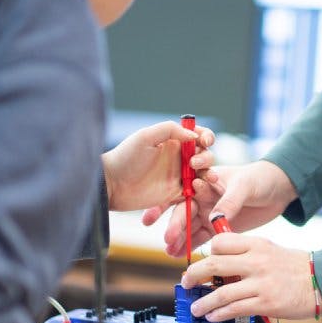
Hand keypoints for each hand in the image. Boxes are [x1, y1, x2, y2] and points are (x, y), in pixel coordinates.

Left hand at [102, 121, 217, 211]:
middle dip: (206, 156)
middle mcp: (178, 157)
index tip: (204, 141)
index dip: (206, 136)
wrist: (113, 185)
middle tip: (193, 162)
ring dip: (208, 172)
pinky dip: (201, 188)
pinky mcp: (176, 193)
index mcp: (173, 141)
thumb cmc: (126, 157)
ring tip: (207, 176)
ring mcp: (178, 175)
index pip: (197, 135)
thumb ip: (170, 130)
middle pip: (204, 154)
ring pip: (203, 173)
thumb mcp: (146, 137)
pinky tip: (199, 187)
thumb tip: (194, 135)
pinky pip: (195, 190)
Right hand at [151, 160, 297, 258]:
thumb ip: (229, 201)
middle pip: (183, 213)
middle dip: (174, 227)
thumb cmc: (260, 179)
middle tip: (168, 240)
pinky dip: (191, 247)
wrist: (278, 189)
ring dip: (179, 240)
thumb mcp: (244, 186)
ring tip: (170, 253)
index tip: (155, 217)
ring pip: (189, 228)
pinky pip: (201, 238)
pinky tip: (180, 256)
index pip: (181, 192)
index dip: (165, 205)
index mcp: (204, 180)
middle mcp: (202, 198)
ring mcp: (208, 214)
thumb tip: (214, 218)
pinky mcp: (217, 228)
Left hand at [180, 233, 321, 320]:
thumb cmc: (298, 267)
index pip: (221, 242)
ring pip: (221, 292)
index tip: (202, 263)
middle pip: (214, 264)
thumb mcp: (271, 249)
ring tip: (196, 308)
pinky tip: (213, 316)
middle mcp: (256, 261)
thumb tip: (222, 264)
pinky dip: (219, 313)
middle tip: (186, 283)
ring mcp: (261, 283)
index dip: (207, 252)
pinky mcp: (266, 303)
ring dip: (203, 302)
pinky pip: (235, 309)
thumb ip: (247, 253)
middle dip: (194, 275)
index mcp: (257, 244)